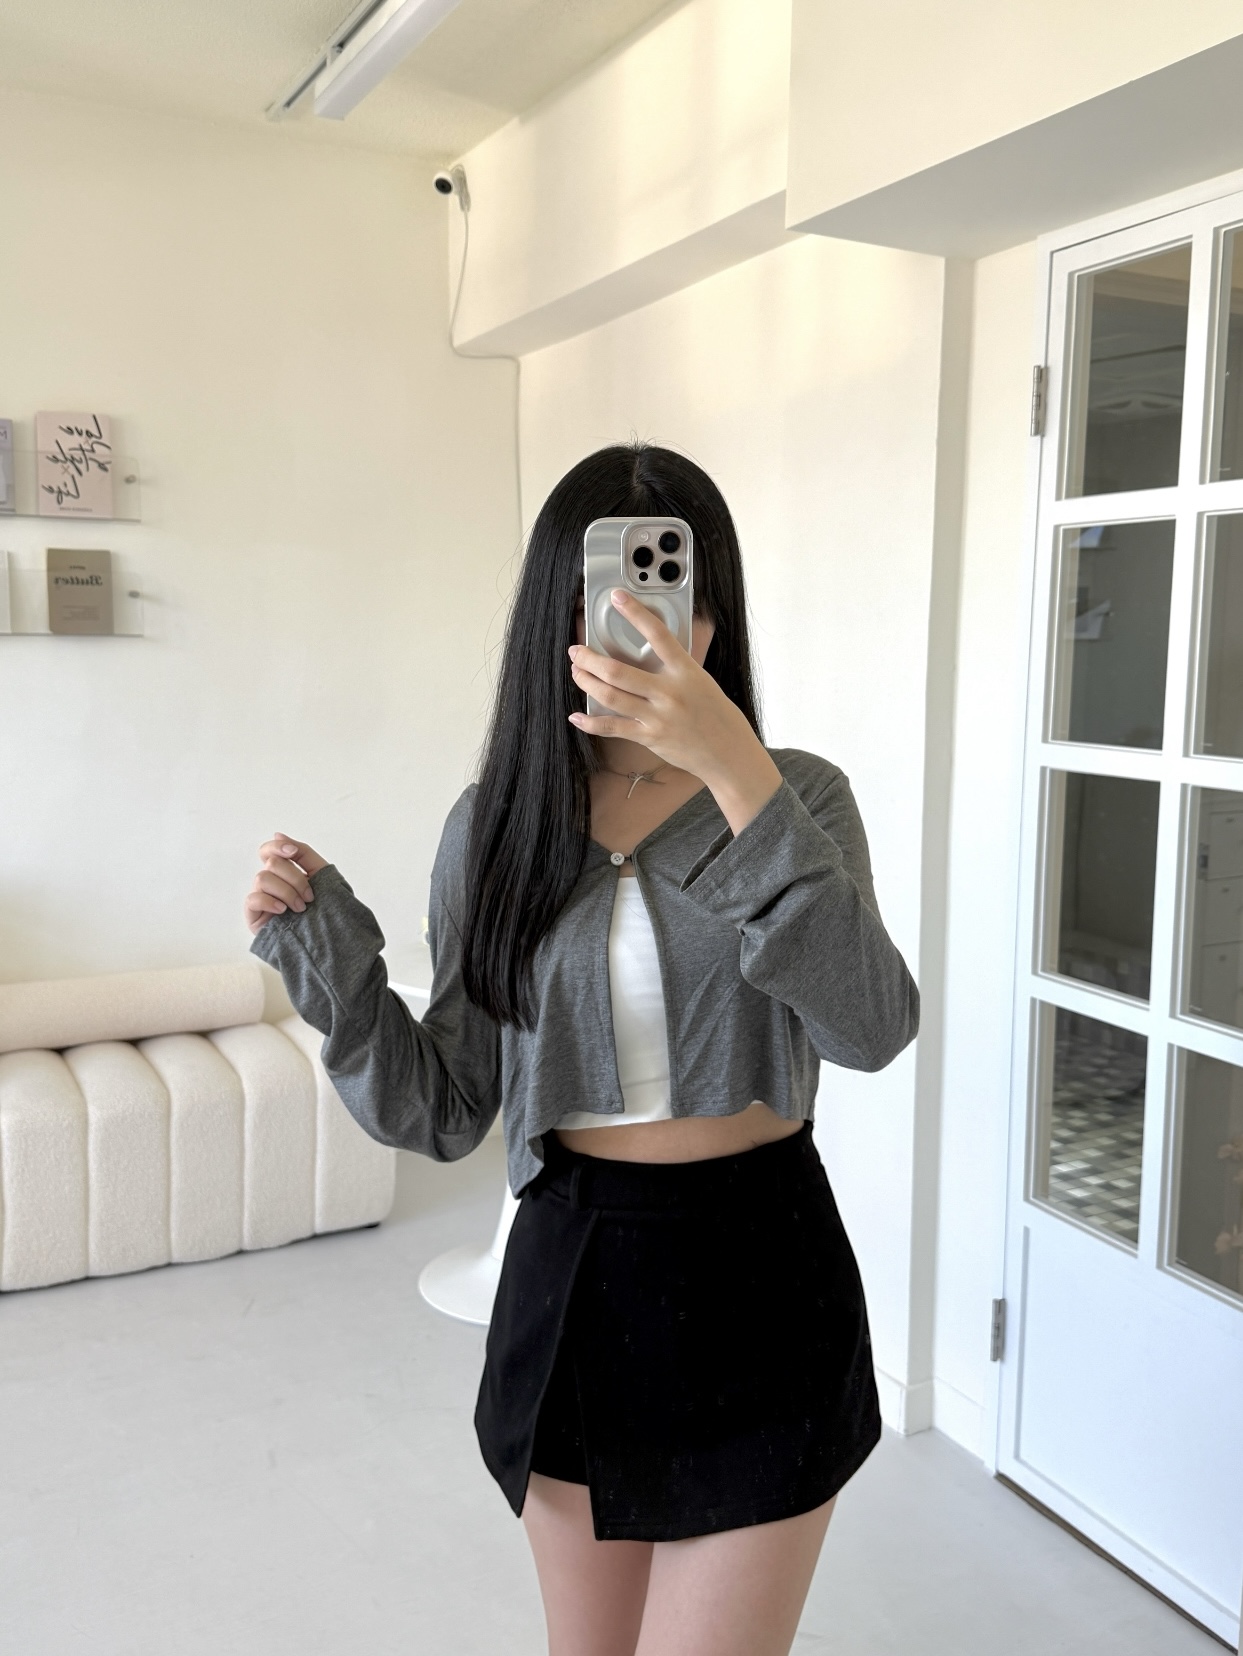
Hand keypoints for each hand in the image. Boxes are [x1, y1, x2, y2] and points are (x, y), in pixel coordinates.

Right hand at [244, 834, 327, 935]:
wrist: (331, 940)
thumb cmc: (327, 908)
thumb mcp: (321, 874)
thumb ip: (302, 852)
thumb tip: (277, 834)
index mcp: (284, 873)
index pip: (269, 851)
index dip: (277, 847)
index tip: (293, 852)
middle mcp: (270, 884)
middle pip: (272, 864)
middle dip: (295, 878)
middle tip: (309, 897)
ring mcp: (261, 900)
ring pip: (262, 878)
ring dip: (287, 892)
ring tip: (300, 908)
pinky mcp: (254, 917)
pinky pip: (253, 899)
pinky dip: (270, 901)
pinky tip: (283, 911)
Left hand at [568, 590, 781, 835]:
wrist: (728, 752)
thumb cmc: (716, 714)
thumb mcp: (701, 681)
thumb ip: (676, 667)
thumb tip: (651, 652)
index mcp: (686, 671)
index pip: (658, 634)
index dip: (635, 613)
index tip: (617, 597)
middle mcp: (669, 692)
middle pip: (618, 671)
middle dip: (590, 659)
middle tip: (576, 651)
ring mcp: (657, 717)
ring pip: (610, 696)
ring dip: (587, 682)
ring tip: (577, 673)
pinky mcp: (649, 737)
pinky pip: (613, 728)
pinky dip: (591, 722)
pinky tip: (577, 716)